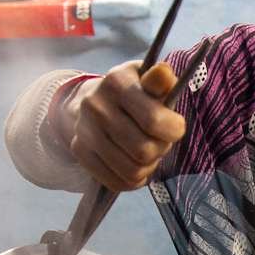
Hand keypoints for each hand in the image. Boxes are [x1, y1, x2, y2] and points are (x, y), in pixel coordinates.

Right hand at [58, 60, 186, 190]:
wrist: (94, 100)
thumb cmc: (135, 92)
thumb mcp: (149, 80)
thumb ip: (161, 81)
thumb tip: (164, 73)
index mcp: (117, 82)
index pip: (153, 120)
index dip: (174, 130)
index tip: (176, 127)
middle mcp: (96, 106)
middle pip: (143, 150)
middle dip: (161, 149)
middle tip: (160, 140)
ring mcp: (84, 130)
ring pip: (131, 170)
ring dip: (148, 166)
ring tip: (149, 154)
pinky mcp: (79, 150)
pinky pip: (116, 181)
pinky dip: (133, 180)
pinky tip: (136, 166)